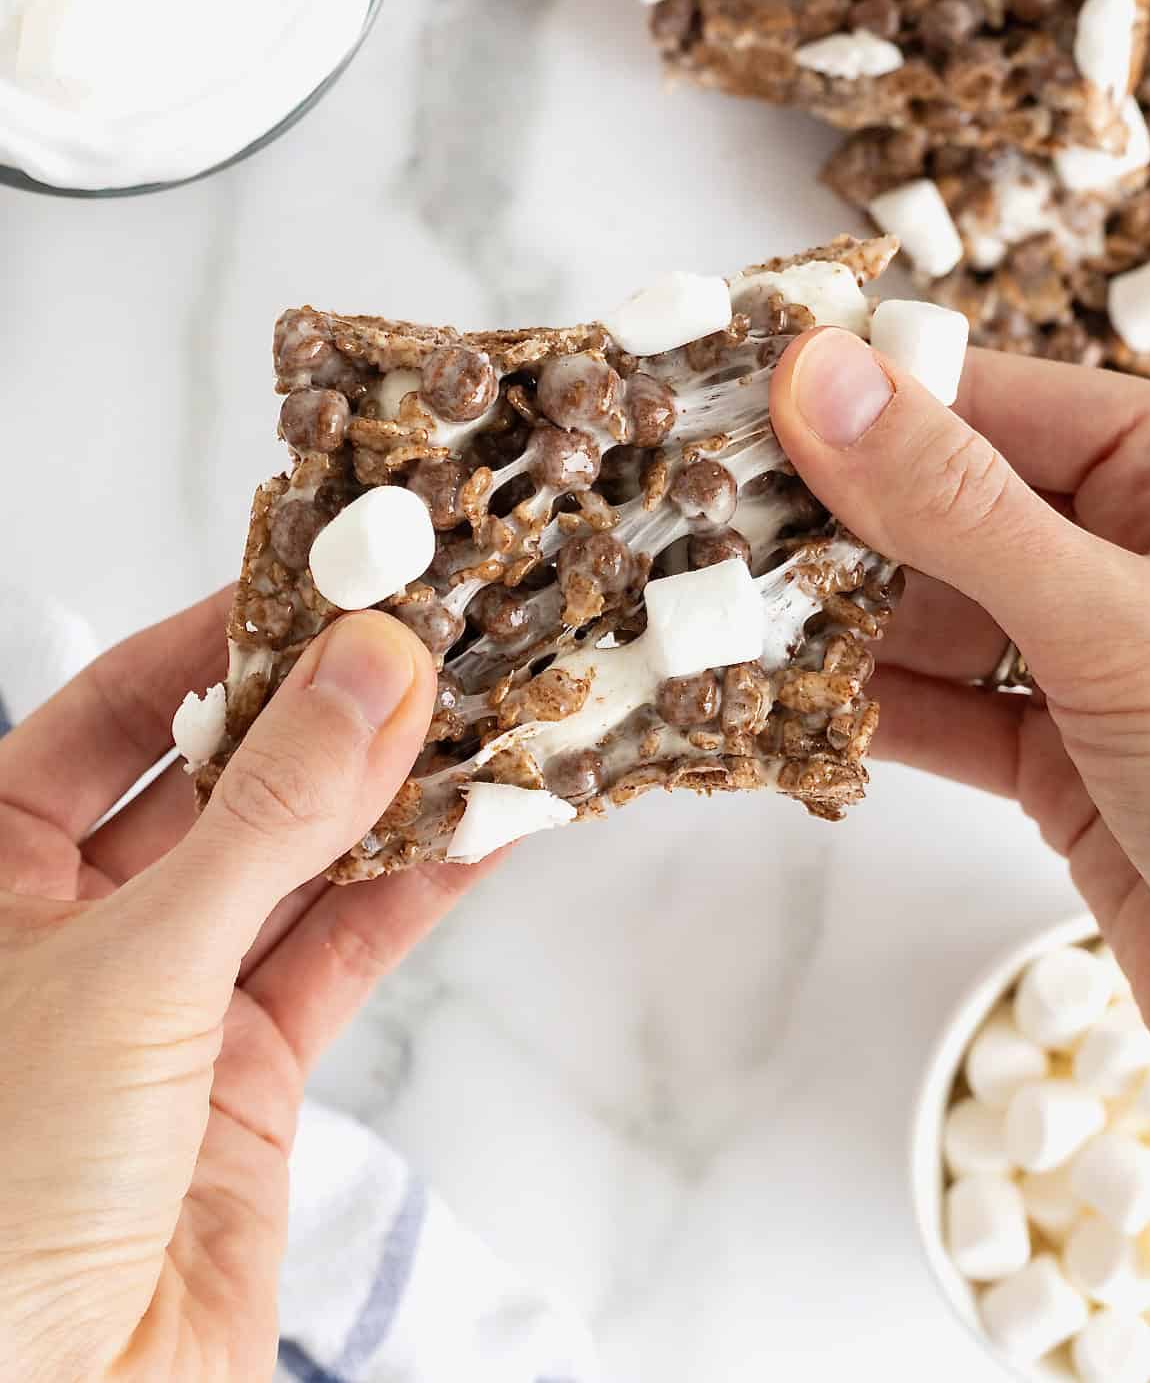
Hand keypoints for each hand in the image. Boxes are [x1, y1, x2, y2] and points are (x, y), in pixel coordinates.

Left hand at [0, 601, 491, 1382]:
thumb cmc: (4, 1192)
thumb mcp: (135, 962)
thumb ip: (269, 815)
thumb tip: (367, 670)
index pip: (113, 710)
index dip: (218, 638)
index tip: (325, 575)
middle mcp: (76, 922)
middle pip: (219, 780)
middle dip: (324, 714)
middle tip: (427, 635)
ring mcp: (169, 997)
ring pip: (297, 863)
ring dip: (390, 800)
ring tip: (482, 715)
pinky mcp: (247, 1075)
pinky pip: (342, 955)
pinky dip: (416, 896)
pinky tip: (483, 834)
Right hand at [771, 333, 1149, 1104]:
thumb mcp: (1116, 624)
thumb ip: (957, 504)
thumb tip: (823, 379)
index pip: (999, 398)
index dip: (868, 396)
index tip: (739, 399)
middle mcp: (1149, 552)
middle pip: (952, 503)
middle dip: (832, 521)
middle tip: (700, 519)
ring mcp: (1104, 661)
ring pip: (939, 615)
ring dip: (834, 627)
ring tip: (719, 618)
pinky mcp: (1068, 765)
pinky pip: (947, 715)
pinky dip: (867, 717)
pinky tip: (784, 709)